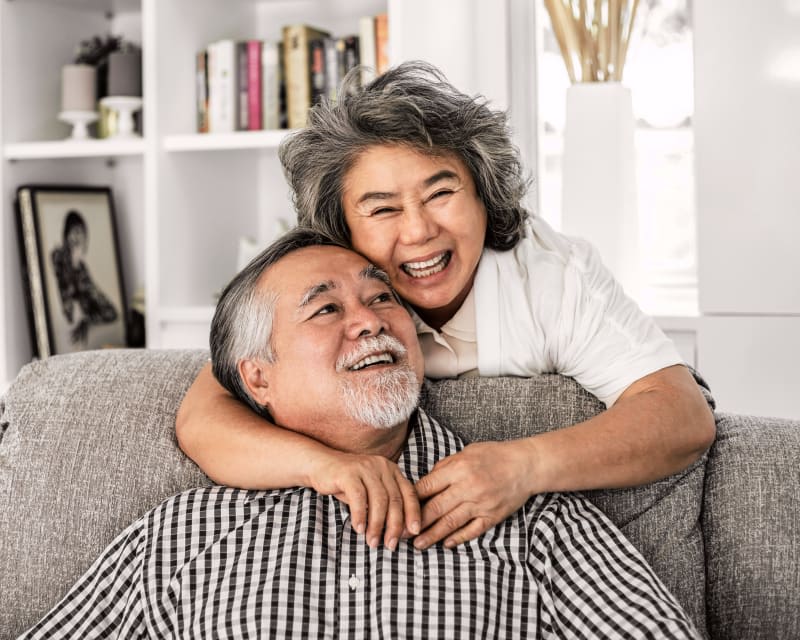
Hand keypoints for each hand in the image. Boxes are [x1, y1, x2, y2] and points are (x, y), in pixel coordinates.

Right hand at [308, 451, 420, 550]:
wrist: (321, 465)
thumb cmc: (349, 483)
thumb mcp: (371, 491)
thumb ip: (385, 504)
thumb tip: (399, 532)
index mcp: (392, 470)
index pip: (409, 493)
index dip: (413, 513)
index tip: (413, 532)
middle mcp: (382, 466)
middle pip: (395, 499)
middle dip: (394, 525)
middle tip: (390, 545)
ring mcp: (366, 468)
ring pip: (379, 500)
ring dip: (377, 525)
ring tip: (372, 542)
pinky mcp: (349, 473)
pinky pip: (359, 497)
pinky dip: (360, 515)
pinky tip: (359, 529)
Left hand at [413, 440, 535, 549]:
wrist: (526, 465)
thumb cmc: (494, 455)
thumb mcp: (466, 452)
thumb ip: (445, 467)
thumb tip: (426, 482)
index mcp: (459, 469)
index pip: (427, 487)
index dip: (411, 499)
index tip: (399, 508)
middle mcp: (468, 487)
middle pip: (435, 508)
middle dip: (416, 522)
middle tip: (401, 533)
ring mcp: (480, 504)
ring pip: (450, 523)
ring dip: (432, 536)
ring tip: (418, 545)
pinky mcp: (492, 516)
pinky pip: (472, 530)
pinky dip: (458, 538)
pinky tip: (446, 544)